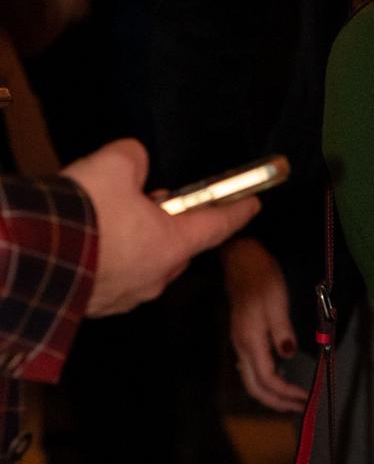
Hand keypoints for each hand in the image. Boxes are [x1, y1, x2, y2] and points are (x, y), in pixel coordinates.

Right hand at [61, 139, 259, 316]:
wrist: (28, 259)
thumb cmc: (81, 216)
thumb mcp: (112, 166)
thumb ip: (133, 158)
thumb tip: (133, 161)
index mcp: (172, 246)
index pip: (217, 226)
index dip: (237, 211)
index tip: (254, 204)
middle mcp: (156, 277)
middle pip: (178, 247)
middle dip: (172, 224)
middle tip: (157, 199)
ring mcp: (126, 296)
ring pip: (144, 263)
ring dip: (137, 241)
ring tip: (114, 215)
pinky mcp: (96, 305)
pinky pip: (114, 276)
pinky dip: (109, 258)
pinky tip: (90, 239)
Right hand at [221, 238, 306, 412]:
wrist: (242, 261)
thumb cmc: (262, 279)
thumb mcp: (276, 303)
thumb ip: (282, 331)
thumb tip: (288, 356)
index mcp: (250, 340)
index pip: (267, 379)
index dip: (286, 393)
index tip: (305, 398)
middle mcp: (241, 346)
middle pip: (255, 387)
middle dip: (276, 402)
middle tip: (300, 408)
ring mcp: (240, 343)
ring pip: (251, 380)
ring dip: (271, 394)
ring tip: (292, 399)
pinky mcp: (243, 338)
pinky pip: (252, 368)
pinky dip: (266, 380)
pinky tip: (281, 377)